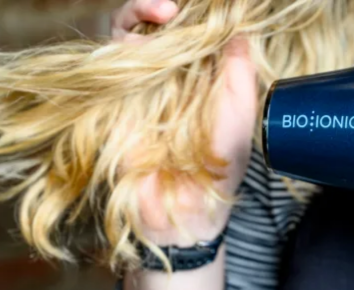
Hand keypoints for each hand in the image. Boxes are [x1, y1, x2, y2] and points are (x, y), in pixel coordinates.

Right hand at [111, 0, 256, 245]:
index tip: (211, 5)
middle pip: (157, 23)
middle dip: (160, 5)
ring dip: (141, 12)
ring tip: (163, 10)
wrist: (187, 205)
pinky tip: (143, 39)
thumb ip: (240, 67)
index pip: (193, 27)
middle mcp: (170, 72)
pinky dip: (123, 40)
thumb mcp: (241, 108)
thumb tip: (241, 24)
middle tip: (174, 5)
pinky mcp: (117, 97)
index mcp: (201, 72)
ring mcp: (142, 83)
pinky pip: (111, 59)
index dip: (196, 11)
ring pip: (130, 32)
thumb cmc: (221, 161)